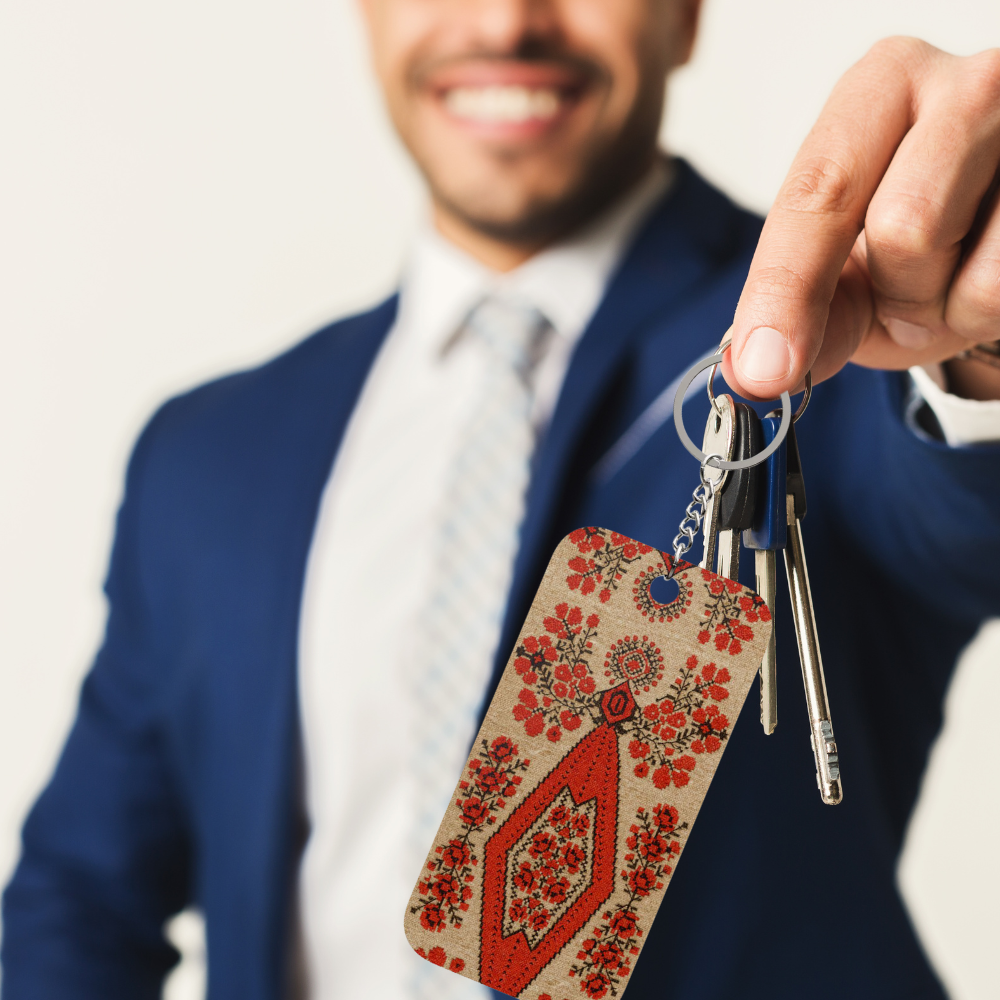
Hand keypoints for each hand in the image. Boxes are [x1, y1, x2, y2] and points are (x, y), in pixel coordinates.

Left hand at [722, 37, 999, 402]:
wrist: (994, 251)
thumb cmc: (913, 252)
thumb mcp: (843, 278)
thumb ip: (800, 315)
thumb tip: (754, 371)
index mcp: (881, 88)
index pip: (819, 192)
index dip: (785, 290)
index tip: (762, 367)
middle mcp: (968, 86)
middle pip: (905, 226)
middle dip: (895, 292)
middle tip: (902, 296)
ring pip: (978, 270)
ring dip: (949, 310)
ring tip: (952, 282)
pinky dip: (990, 314)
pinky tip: (989, 275)